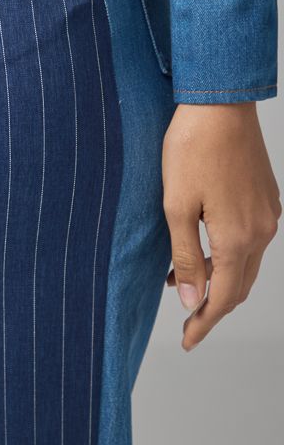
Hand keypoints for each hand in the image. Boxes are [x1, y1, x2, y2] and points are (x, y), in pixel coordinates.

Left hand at [162, 102, 279, 350]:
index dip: (205, 322)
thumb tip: (192, 300)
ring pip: (246, 264)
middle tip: (188, 324)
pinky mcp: (266, 198)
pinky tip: (203, 249)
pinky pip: (249, 240)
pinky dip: (229, 256)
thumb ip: (186, 257)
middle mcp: (261, 231)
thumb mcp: (176, 206)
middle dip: (214, 308)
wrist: (220, 104)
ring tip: (183, 284)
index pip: (224, 297)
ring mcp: (268, 214)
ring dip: (220, 280)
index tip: (188, 340)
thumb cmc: (192, 149)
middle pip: (240, 286)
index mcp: (238, 238)